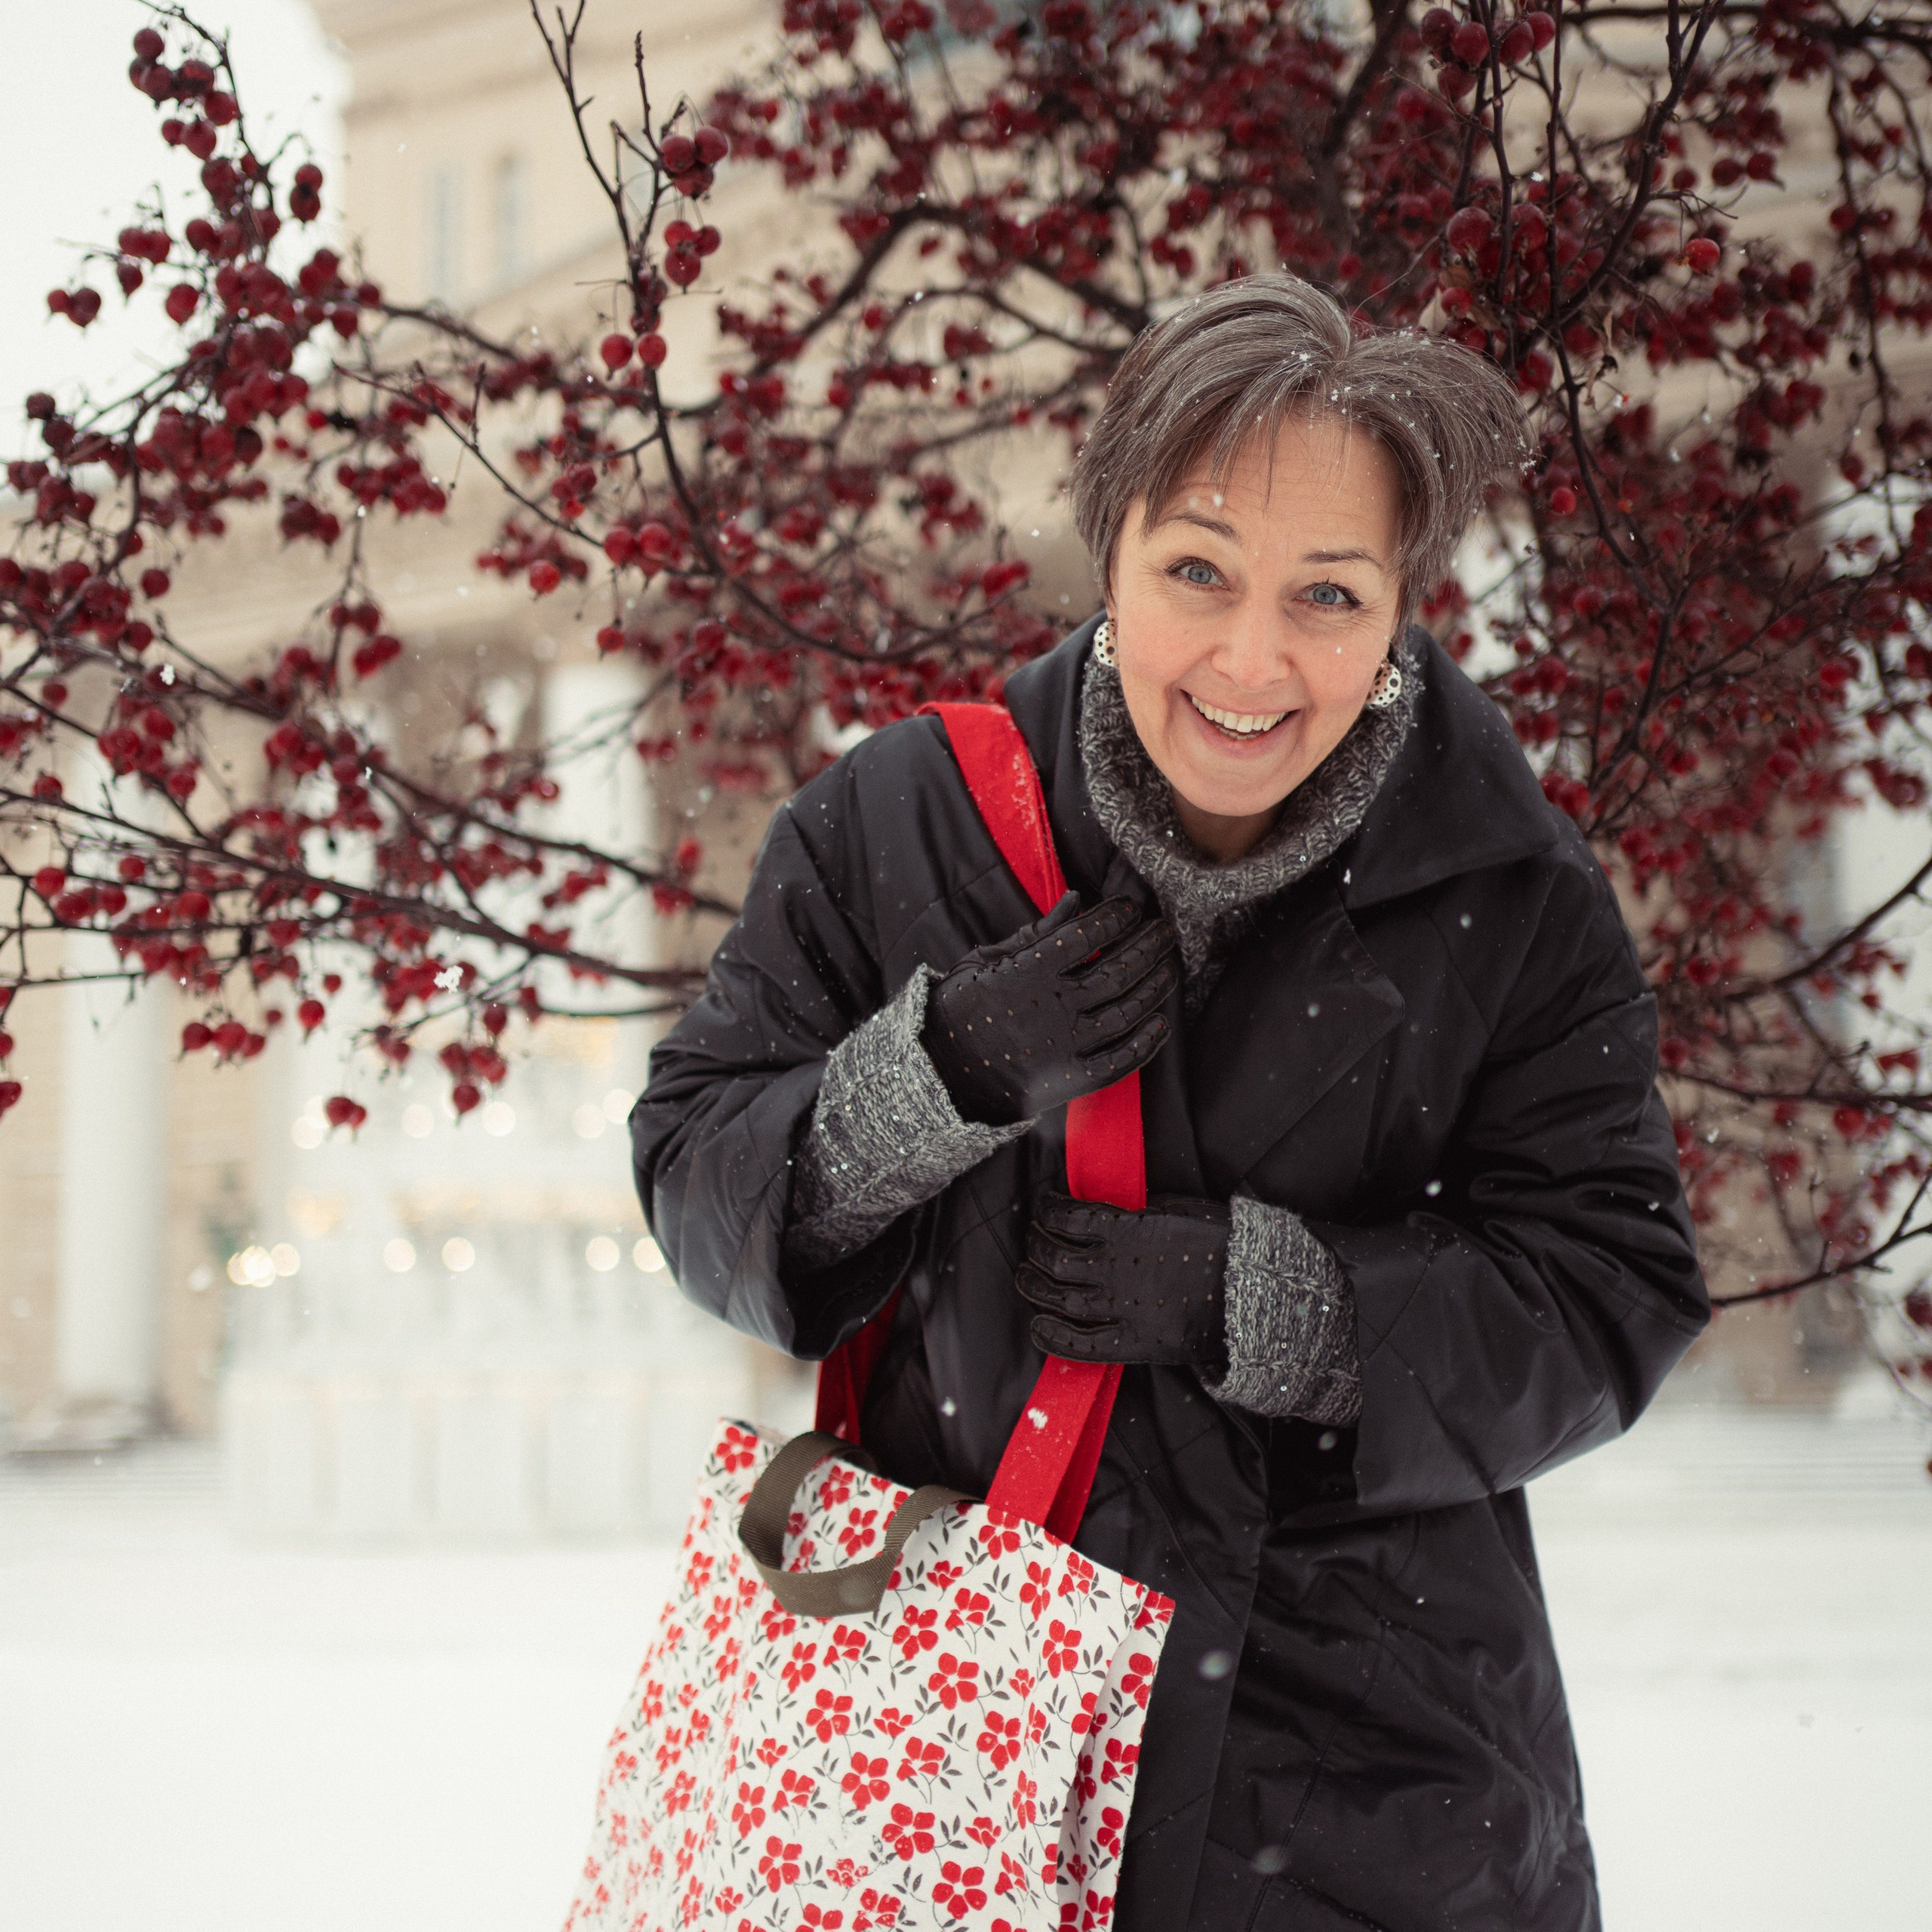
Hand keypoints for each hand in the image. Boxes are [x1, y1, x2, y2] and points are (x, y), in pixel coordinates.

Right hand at [921, 893, 1177, 1125]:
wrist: (942, 1071)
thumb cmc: (963, 1007)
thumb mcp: (986, 959)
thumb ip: (1036, 932)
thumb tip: (1076, 899)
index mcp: (1028, 971)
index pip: (1086, 934)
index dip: (1116, 917)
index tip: (1132, 907)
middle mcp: (1053, 1006)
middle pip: (1118, 970)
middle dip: (1149, 946)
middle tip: (1165, 930)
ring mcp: (1066, 1045)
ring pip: (1126, 1011)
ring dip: (1155, 987)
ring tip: (1169, 969)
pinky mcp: (1072, 1078)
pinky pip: (1120, 1061)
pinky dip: (1146, 1044)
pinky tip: (1160, 1024)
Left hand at [1015, 1191, 1229, 1374]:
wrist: (1255, 1291)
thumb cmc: (1222, 1244)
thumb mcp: (1180, 1209)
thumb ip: (1141, 1211)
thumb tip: (1116, 1211)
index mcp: (1129, 1229)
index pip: (1069, 1216)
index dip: (1048, 1209)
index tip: (1044, 1206)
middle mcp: (1118, 1267)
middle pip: (1054, 1256)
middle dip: (1035, 1246)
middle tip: (1031, 1240)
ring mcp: (1123, 1307)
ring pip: (1059, 1296)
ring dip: (1033, 1285)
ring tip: (1026, 1276)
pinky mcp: (1134, 1342)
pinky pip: (1081, 1345)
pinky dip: (1052, 1336)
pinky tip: (1038, 1326)